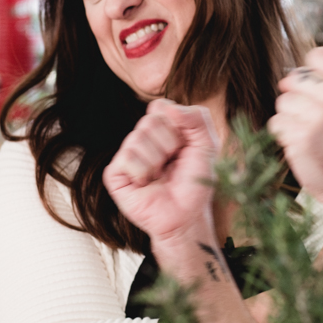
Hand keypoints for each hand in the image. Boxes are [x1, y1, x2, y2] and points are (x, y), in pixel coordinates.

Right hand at [103, 100, 219, 244]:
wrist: (186, 216)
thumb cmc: (195, 182)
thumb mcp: (207, 146)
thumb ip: (198, 119)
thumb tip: (171, 108)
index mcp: (161, 128)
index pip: (160, 106)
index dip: (177, 125)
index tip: (185, 146)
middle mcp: (141, 138)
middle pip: (150, 120)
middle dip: (170, 144)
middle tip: (172, 162)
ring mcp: (126, 155)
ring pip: (138, 138)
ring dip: (158, 160)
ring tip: (160, 175)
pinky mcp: (115, 173)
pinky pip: (127, 158)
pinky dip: (143, 172)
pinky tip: (146, 183)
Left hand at [269, 47, 322, 207]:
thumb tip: (288, 77)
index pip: (318, 56)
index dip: (310, 73)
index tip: (314, 91)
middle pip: (294, 80)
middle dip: (296, 98)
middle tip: (312, 119)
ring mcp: (319, 117)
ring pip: (283, 102)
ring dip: (289, 118)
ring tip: (309, 134)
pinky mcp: (301, 136)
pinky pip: (276, 123)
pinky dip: (284, 135)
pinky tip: (302, 145)